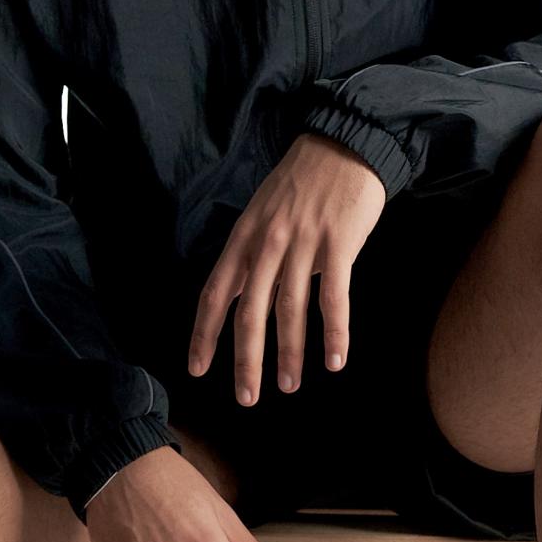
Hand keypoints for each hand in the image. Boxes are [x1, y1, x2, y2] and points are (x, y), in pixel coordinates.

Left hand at [186, 133, 386, 402]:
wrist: (344, 144)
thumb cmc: (303, 183)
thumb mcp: (264, 213)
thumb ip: (254, 256)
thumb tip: (246, 300)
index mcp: (245, 237)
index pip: (215, 293)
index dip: (204, 334)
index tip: (198, 369)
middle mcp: (268, 243)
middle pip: (250, 312)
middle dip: (246, 360)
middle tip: (247, 398)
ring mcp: (303, 244)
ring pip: (290, 310)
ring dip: (289, 353)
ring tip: (289, 386)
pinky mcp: (339, 244)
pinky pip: (334, 297)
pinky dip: (334, 332)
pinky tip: (335, 360)